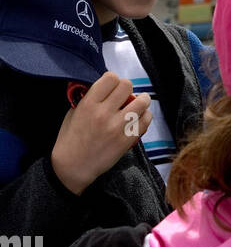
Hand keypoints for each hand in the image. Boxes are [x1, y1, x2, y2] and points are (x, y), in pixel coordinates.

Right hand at [51, 72, 151, 194]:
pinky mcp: (126, 140)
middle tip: (124, 97)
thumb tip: (104, 87)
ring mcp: (116, 127)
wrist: (71, 168)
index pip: (111, 78)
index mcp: (88, 104)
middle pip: (127, 86)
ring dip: (141, 101)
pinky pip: (145, 121)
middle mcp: (104, 113)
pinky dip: (145, 117)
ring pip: (142, 102)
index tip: (112, 87)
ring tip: (137, 105)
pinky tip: (139, 118)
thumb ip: (88, 98)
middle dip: (127, 89)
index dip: (114, 80)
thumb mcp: (73, 112)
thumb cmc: (70, 140)